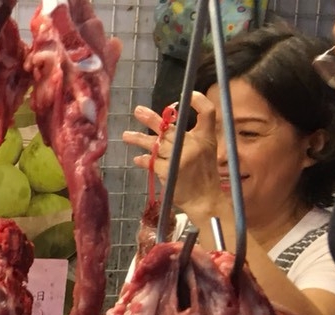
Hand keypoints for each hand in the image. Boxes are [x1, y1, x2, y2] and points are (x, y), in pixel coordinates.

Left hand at [121, 93, 224, 225]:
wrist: (204, 198)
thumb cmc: (204, 174)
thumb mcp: (205, 151)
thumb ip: (190, 138)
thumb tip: (166, 128)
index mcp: (207, 137)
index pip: (208, 112)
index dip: (199, 101)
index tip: (186, 95)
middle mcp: (194, 144)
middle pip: (170, 127)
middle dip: (151, 119)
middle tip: (137, 111)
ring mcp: (180, 158)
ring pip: (155, 144)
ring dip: (139, 139)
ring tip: (125, 136)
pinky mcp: (169, 171)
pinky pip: (151, 162)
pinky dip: (144, 160)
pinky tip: (137, 159)